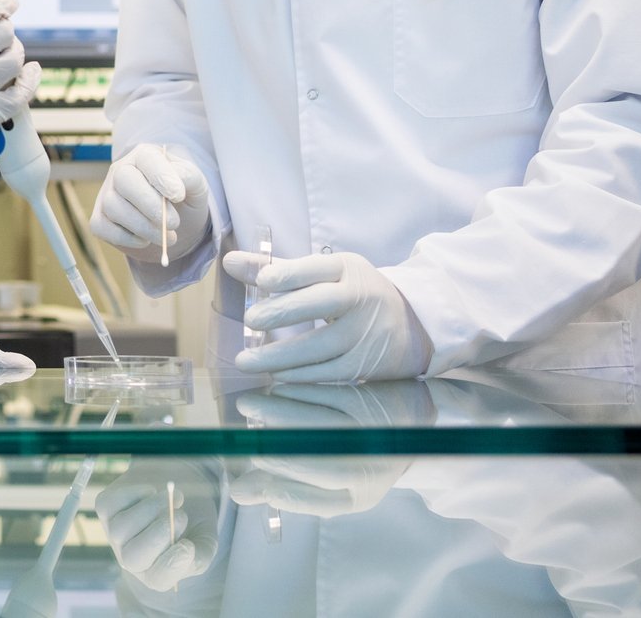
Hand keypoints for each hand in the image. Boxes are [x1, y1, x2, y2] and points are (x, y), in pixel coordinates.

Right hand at [89, 143, 210, 262]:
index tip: (179, 196)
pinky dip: (127, 238)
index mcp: (145, 155)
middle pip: (124, 180)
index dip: (161, 176)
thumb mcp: (195, 184)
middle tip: (174, 223)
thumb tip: (175, 186)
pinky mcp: (99, 218)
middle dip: (150, 205)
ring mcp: (107, 194)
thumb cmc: (183, 197)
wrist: (173, 222)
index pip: (147, 158)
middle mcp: (121, 170)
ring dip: (144, 227)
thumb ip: (188, 177)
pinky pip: (103, 227)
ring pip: (114, 207)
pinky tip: (145, 240)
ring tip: (167, 236)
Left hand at [96, 461, 220, 592]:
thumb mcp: (204, 540)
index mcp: (156, 572)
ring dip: (151, 510)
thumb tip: (186, 552)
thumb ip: (199, 554)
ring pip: (121, 530)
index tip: (189, 545)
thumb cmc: (192, 518)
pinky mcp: (106, 507)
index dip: (172, 565)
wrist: (178, 483)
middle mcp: (131, 557)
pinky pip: (111, 504)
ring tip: (174, 498)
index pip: (157, 579)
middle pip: (132, 558)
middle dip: (158, 536)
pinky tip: (152, 491)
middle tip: (181, 517)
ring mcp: (115, 533)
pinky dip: (134, 494)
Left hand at [223, 250, 431, 382]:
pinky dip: (300, 376)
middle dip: (283, 312)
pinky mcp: (366, 365)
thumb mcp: (323, 274)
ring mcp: (366, 333)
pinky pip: (329, 372)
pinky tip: (276, 375)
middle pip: (322, 303)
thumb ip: (276, 270)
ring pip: (322, 346)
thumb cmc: (352, 294)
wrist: (411, 324)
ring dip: (281, 356)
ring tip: (246, 361)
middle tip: (250, 321)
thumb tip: (229, 263)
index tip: (263, 281)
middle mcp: (361, 298)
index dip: (290, 274)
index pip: (317, 268)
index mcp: (348, 269)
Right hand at [226, 383, 428, 515]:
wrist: (410, 418)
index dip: (281, 490)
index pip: (315, 501)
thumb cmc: (357, 453)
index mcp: (356, 497)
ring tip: (249, 405)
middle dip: (280, 453)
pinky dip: (297, 392)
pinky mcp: (369, 402)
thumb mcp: (328, 478)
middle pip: (322, 467)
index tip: (250, 476)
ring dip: (279, 414)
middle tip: (248, 439)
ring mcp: (371, 436)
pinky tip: (276, 387)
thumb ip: (285, 486)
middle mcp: (368, 472)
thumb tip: (238, 493)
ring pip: (321, 427)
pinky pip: (328, 396)